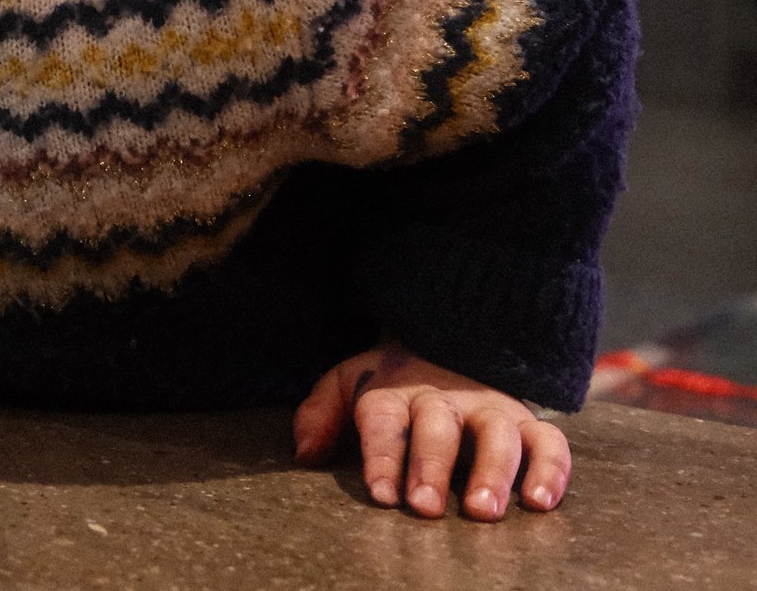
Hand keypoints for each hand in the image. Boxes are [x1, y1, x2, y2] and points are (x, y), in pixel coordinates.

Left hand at [293, 343, 569, 520]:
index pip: (384, 421)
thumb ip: (319, 415)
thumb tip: (305, 453)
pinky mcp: (528, 422)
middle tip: (426, 506)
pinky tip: (540, 501)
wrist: (445, 344)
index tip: (382, 494)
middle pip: (439, 428)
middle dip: (431, 467)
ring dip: (492, 473)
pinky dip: (550, 470)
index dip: (382, 457)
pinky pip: (549, 442)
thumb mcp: (345, 384)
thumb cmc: (390, 383)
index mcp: (394, 392)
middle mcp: (444, 400)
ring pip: (498, 436)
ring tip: (484, 510)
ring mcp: (490, 409)